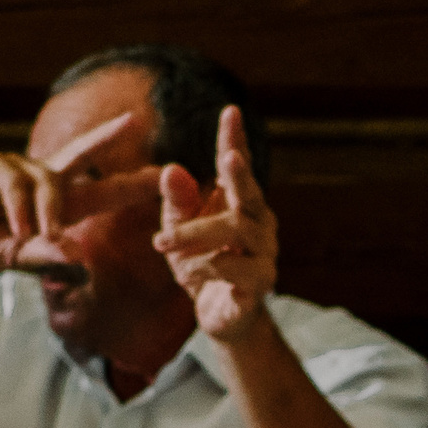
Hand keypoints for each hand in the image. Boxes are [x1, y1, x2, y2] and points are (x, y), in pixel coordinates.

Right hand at [0, 112, 142, 274]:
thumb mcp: (22, 257)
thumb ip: (48, 255)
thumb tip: (78, 256)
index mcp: (62, 201)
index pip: (105, 188)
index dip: (134, 182)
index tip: (166, 175)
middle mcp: (45, 177)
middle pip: (82, 150)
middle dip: (107, 135)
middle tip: (132, 122)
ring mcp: (18, 167)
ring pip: (48, 181)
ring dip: (46, 212)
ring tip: (32, 237)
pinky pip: (15, 181)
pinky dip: (19, 206)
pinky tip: (17, 227)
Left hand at [155, 105, 276, 343]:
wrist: (222, 317)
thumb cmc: (203, 264)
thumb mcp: (180, 230)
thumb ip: (178, 202)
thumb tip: (171, 169)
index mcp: (240, 203)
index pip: (239, 165)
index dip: (235, 139)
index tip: (231, 111)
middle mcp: (260, 223)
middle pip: (251, 194)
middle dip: (241, 174)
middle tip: (228, 156)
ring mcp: (265, 253)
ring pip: (235, 232)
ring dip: (195, 235)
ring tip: (162, 245)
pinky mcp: (260, 284)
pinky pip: (235, 269)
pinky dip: (206, 268)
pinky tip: (189, 274)